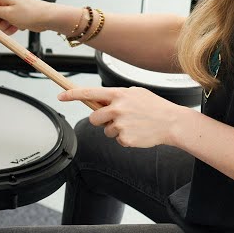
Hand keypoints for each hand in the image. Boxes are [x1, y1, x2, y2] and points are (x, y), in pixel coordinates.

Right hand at [0, 0, 46, 34]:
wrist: (47, 18)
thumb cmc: (32, 12)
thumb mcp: (8, 13)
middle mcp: (3, 0)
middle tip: (1, 20)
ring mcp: (8, 8)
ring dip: (1, 25)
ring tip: (11, 23)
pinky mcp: (12, 16)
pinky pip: (3, 24)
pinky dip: (8, 28)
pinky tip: (15, 26)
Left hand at [58, 86, 185, 147]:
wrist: (172, 123)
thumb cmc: (155, 107)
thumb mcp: (136, 93)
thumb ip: (117, 95)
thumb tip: (99, 100)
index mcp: (119, 94)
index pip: (89, 93)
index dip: (72, 94)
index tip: (60, 95)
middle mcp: (117, 108)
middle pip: (93, 118)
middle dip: (100, 120)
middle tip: (116, 118)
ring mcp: (120, 124)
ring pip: (106, 130)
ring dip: (115, 129)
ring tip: (133, 124)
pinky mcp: (125, 138)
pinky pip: (117, 140)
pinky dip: (125, 138)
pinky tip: (137, 132)